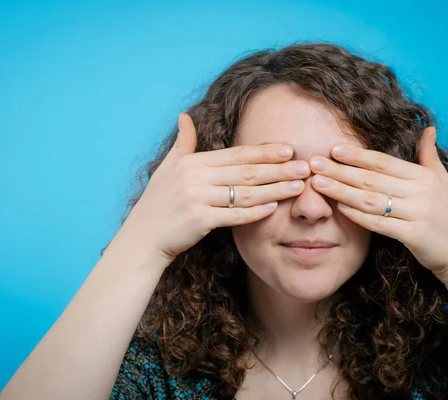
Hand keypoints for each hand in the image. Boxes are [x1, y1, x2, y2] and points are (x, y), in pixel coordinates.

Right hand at [125, 113, 310, 262]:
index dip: (263, 151)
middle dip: (278, 169)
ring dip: (274, 189)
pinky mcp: (199, 220)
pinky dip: (255, 212)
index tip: (288, 149)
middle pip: (245, 171)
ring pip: (245, 192)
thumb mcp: (167, 168)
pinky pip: (234, 215)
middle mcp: (196, 177)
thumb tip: (184, 116)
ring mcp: (197, 198)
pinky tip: (274, 207)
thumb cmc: (157, 203)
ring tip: (298, 186)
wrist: (142, 237)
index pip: (236, 154)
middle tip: (304, 166)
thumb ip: (182, 143)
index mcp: (192, 163)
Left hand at [308, 126, 447, 284]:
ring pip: (372, 199)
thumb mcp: (444, 182)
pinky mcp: (415, 236)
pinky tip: (339, 208)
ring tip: (318, 184)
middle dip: (340, 170)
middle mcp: (421, 192)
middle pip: (372, 178)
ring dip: (342, 191)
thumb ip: (430, 156)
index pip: (384, 162)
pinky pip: (380, 224)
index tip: (333, 149)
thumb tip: (428, 129)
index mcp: (424, 176)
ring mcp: (418, 214)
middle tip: (314, 164)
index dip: (357, 155)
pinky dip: (358, 216)